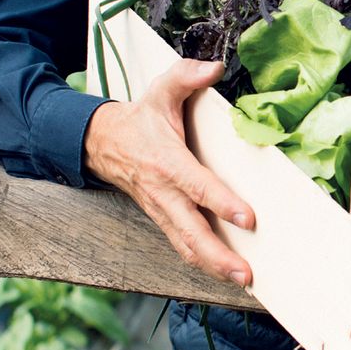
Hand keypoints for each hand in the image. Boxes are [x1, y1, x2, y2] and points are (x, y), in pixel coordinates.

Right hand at [83, 58, 254, 285]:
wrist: (102, 142)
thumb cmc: (140, 118)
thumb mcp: (159, 90)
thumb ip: (186, 76)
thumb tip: (215, 68)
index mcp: (167, 162)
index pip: (197, 186)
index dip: (222, 203)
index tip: (248, 218)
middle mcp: (163, 193)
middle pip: (192, 231)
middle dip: (219, 255)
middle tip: (246, 272)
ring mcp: (161, 210)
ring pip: (186, 246)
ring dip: (214, 266)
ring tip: (243, 281)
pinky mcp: (162, 219)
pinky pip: (182, 246)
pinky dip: (203, 263)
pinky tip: (224, 272)